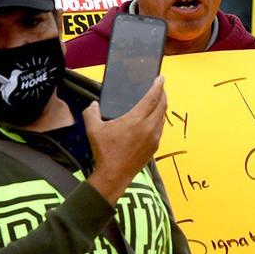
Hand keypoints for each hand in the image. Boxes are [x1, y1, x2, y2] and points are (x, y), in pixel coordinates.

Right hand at [85, 76, 167, 204]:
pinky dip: (158, 120)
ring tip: (156, 102)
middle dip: (162, 94)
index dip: (158, 86)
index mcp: (136, 120)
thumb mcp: (93, 130)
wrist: (114, 175)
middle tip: (160, 87)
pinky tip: (152, 120)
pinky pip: (160, 128)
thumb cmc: (105, 152)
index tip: (161, 78)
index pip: (152, 98)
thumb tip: (93, 104)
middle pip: (162, 105)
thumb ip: (91, 113)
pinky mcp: (155, 147)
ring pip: (162, 117)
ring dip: (161, 107)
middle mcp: (149, 127)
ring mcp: (154, 138)